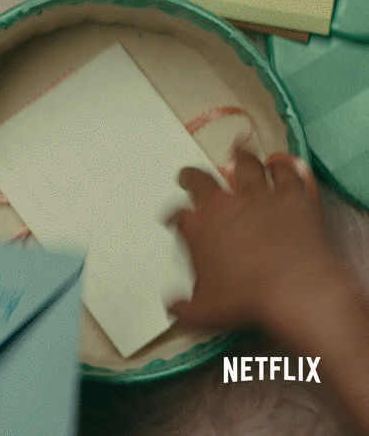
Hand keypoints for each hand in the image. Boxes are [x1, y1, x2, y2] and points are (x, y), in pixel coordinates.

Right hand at [169, 147, 339, 330]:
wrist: (294, 291)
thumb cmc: (248, 298)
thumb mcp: (205, 311)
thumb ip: (184, 306)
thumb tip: (175, 306)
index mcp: (199, 227)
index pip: (176, 214)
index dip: (172, 215)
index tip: (173, 218)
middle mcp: (224, 205)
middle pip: (200, 180)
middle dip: (191, 176)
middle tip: (187, 175)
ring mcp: (258, 197)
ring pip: (245, 166)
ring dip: (240, 160)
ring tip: (237, 155)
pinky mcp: (291, 197)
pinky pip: (287, 173)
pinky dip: (284, 167)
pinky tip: (282, 164)